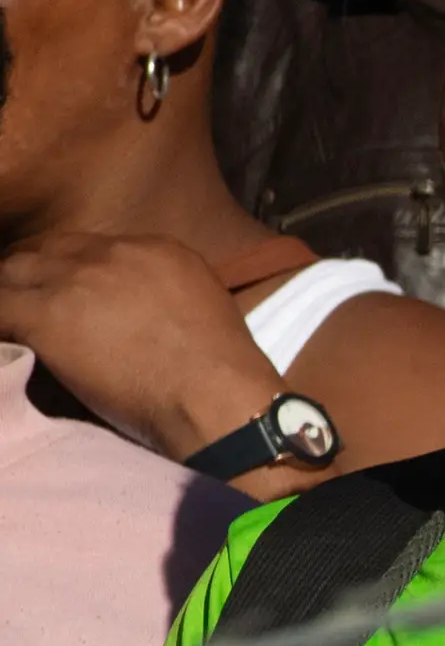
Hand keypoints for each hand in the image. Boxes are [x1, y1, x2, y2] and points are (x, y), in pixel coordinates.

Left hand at [0, 231, 281, 467]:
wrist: (215, 397)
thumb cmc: (220, 373)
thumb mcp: (203, 311)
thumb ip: (161, 296)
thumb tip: (132, 313)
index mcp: (156, 250)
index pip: (91, 248)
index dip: (73, 272)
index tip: (70, 296)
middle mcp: (113, 253)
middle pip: (49, 252)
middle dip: (34, 276)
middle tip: (30, 306)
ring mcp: (76, 280)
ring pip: (14, 272)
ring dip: (10, 296)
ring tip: (13, 321)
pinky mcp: (46, 315)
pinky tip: (4, 339)